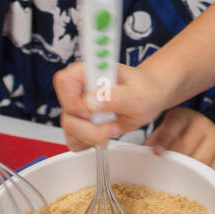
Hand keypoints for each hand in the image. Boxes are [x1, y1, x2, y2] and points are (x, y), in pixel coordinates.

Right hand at [53, 59, 168, 150]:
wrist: (150, 96)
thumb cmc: (145, 91)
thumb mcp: (136, 96)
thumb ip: (114, 98)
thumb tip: (90, 102)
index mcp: (89, 71)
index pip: (64, 82)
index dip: (75, 102)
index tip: (94, 113)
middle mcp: (79, 87)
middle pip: (67, 113)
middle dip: (90, 127)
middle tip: (113, 125)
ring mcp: (77, 105)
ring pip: (68, 128)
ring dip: (92, 136)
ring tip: (113, 128)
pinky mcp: (79, 121)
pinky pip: (73, 139)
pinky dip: (89, 142)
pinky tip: (105, 135)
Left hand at [148, 107, 214, 173]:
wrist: (213, 128)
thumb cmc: (183, 132)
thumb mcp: (167, 129)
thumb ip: (154, 141)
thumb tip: (136, 156)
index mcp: (182, 116)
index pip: (172, 127)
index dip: (163, 140)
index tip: (156, 152)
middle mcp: (201, 124)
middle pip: (185, 148)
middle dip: (173, 162)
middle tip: (164, 173)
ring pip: (199, 162)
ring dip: (188, 173)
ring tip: (179, 177)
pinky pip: (214, 171)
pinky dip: (204, 178)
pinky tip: (196, 178)